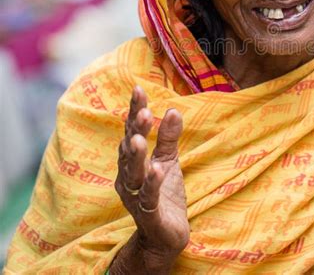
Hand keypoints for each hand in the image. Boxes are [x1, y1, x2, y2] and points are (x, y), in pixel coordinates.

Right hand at [115, 85, 189, 258]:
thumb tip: (174, 109)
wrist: (166, 234)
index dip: (135, 111)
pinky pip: (148, 197)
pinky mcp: (148, 213)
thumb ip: (169, 137)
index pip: (132, 131)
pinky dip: (151, 183)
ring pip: (133, 173)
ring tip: (141, 139)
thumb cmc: (164, 193)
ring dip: (137, 156)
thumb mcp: (169, 160)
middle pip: (129, 149)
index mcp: (132, 160)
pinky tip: (156, 170)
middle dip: (136, 130)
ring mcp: (135, 195)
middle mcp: (127, 175)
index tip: (139, 89)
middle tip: (144, 112)